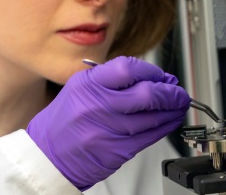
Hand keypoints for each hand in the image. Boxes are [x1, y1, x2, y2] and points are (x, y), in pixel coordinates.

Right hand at [26, 56, 189, 190]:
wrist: (47, 156)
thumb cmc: (64, 122)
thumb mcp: (79, 89)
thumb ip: (111, 80)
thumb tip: (151, 77)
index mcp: (87, 85)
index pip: (128, 68)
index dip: (152, 71)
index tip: (161, 75)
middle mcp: (96, 106)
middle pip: (146, 94)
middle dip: (169, 92)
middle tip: (177, 92)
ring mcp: (106, 130)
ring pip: (152, 116)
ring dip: (172, 109)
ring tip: (178, 105)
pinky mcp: (115, 151)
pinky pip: (149, 136)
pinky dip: (165, 126)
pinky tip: (170, 121)